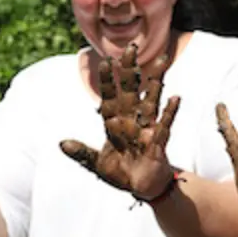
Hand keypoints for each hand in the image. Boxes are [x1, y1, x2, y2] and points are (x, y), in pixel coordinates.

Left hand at [60, 43, 180, 199]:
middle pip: (131, 90)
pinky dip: (170, 111)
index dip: (107, 81)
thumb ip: (82, 153)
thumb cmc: (121, 173)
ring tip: (162, 61)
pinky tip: (175, 97)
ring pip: (151, 99)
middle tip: (131, 48)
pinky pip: (165, 123)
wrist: (142, 188)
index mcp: (114, 124)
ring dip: (155, 81)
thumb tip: (61, 144)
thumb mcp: (97, 164)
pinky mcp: (158, 141)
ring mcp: (146, 128)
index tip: (105, 62)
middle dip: (130, 70)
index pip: (110, 97)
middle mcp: (131, 121)